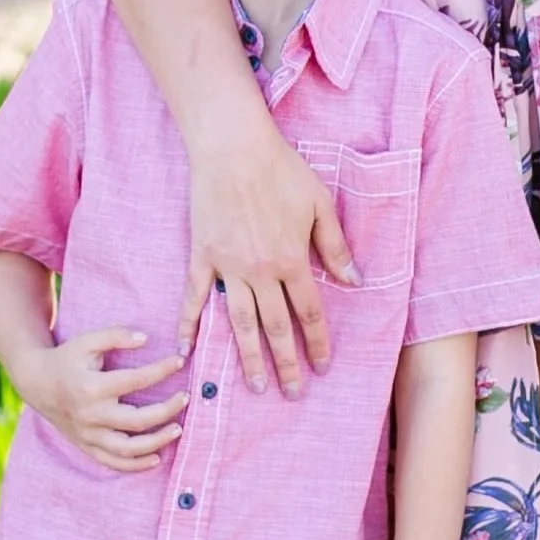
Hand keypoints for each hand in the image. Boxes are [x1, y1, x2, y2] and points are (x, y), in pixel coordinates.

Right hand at [14, 328, 186, 471]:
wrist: (37, 383)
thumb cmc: (67, 359)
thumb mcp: (87, 341)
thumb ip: (115, 335)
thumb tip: (146, 339)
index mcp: (92, 387)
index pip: (135, 381)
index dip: (161, 370)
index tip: (179, 361)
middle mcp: (91, 415)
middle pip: (137, 420)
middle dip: (167, 410)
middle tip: (186, 398)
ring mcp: (88, 434)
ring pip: (127, 449)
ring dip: (157, 442)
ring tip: (178, 429)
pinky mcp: (86, 446)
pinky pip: (112, 462)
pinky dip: (135, 465)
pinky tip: (156, 458)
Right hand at [181, 111, 355, 396]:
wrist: (232, 146)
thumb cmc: (281, 169)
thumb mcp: (320, 204)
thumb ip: (334, 247)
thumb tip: (354, 282)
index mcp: (291, 260)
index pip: (309, 312)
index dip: (317, 342)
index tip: (323, 366)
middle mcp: (260, 271)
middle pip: (276, 327)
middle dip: (286, 364)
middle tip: (292, 392)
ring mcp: (227, 267)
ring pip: (239, 323)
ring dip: (248, 357)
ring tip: (254, 385)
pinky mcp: (201, 256)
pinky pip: (194, 298)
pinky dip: (189, 325)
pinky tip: (186, 350)